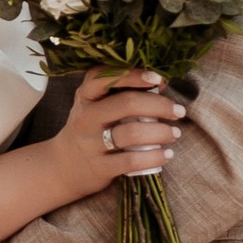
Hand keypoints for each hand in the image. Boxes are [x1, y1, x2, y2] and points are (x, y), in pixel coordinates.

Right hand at [62, 69, 185, 201]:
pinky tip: (166, 155)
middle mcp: (86, 117)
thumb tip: (161, 83)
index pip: (106, 76)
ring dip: (160, 132)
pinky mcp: (99, 167)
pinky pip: (130, 161)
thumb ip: (119, 93)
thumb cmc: (90, 129)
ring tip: (175, 134)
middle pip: (126, 103)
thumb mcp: (94, 106)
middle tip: (179, 112)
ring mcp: (91, 143)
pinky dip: (153, 157)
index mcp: (86, 96)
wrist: (63, 166)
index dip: (135, 75)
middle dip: (159, 105)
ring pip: (131, 133)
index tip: (160, 79)